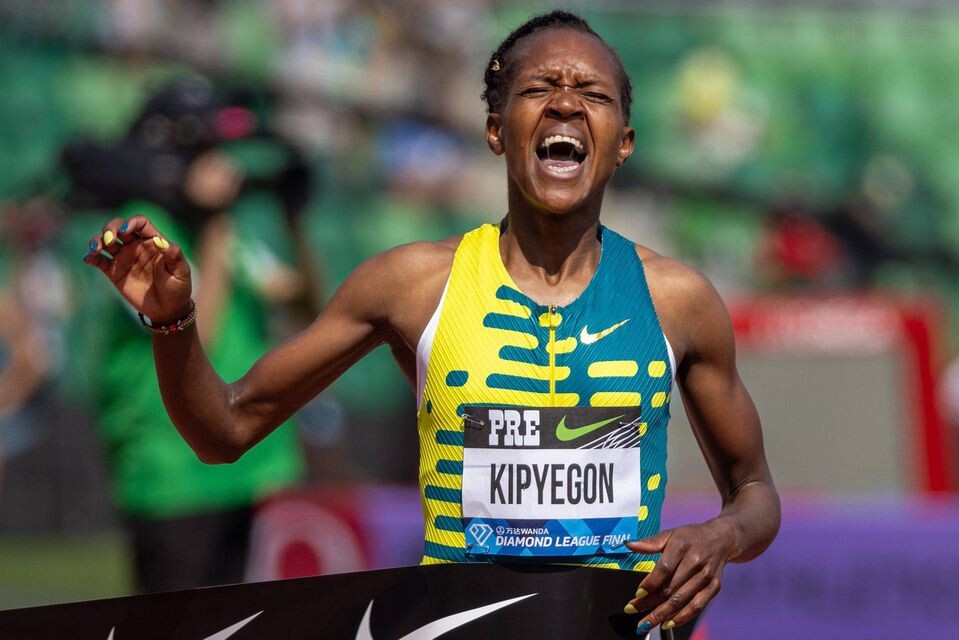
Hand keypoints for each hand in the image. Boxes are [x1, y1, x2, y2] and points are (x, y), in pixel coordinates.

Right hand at [82, 215, 192, 323]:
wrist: (168, 309)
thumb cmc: (178, 287)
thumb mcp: (181, 271)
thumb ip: (173, 254)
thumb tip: (160, 241)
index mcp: (153, 241)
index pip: (140, 222)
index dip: (131, 222)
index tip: (125, 231)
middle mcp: (136, 246)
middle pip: (118, 226)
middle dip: (110, 228)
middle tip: (109, 239)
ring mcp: (124, 258)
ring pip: (106, 241)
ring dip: (97, 240)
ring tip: (96, 249)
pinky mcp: (114, 272)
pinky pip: (99, 261)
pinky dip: (92, 257)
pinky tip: (89, 259)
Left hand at [623, 519, 737, 633]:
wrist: (721, 538)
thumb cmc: (691, 537)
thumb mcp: (670, 534)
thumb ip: (650, 542)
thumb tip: (628, 545)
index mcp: (681, 546)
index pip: (665, 568)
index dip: (650, 583)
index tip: (637, 593)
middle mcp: (695, 562)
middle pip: (670, 587)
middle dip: (649, 602)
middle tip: (632, 610)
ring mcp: (705, 576)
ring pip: (682, 599)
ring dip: (662, 614)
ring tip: (645, 623)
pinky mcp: (714, 587)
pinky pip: (697, 606)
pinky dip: (682, 617)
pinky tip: (667, 623)